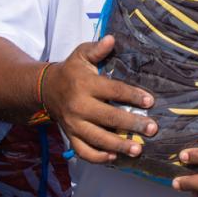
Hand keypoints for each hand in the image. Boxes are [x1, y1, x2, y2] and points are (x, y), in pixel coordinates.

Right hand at [44, 35, 157, 163]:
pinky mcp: (70, 136)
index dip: (132, 96)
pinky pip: (83, 151)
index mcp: (85, 85)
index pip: (113, 91)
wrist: (45, 89)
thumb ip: (97, 49)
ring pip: (97, 138)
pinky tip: (114, 157)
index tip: (150, 101)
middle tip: (152, 128)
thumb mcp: (81, 55)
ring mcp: (74, 124)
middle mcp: (79, 106)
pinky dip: (98, 157)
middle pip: (108, 117)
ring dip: (118, 145)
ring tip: (138, 149)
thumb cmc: (71, 71)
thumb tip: (111, 39)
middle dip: (132, 124)